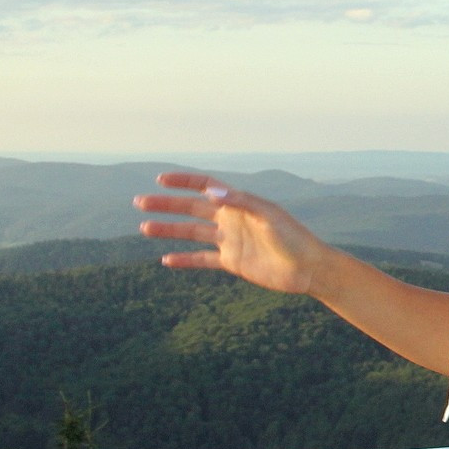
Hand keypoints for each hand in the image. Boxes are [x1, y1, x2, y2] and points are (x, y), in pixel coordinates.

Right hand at [133, 172, 330, 294]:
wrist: (309, 269)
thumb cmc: (294, 238)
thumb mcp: (268, 216)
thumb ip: (240, 202)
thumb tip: (210, 192)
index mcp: (239, 203)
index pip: (205, 187)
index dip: (183, 181)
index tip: (160, 180)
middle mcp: (231, 219)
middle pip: (191, 208)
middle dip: (166, 205)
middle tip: (140, 203)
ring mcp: (231, 240)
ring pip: (192, 233)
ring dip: (169, 231)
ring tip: (144, 228)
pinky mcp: (233, 262)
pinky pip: (203, 259)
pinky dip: (185, 260)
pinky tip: (166, 260)